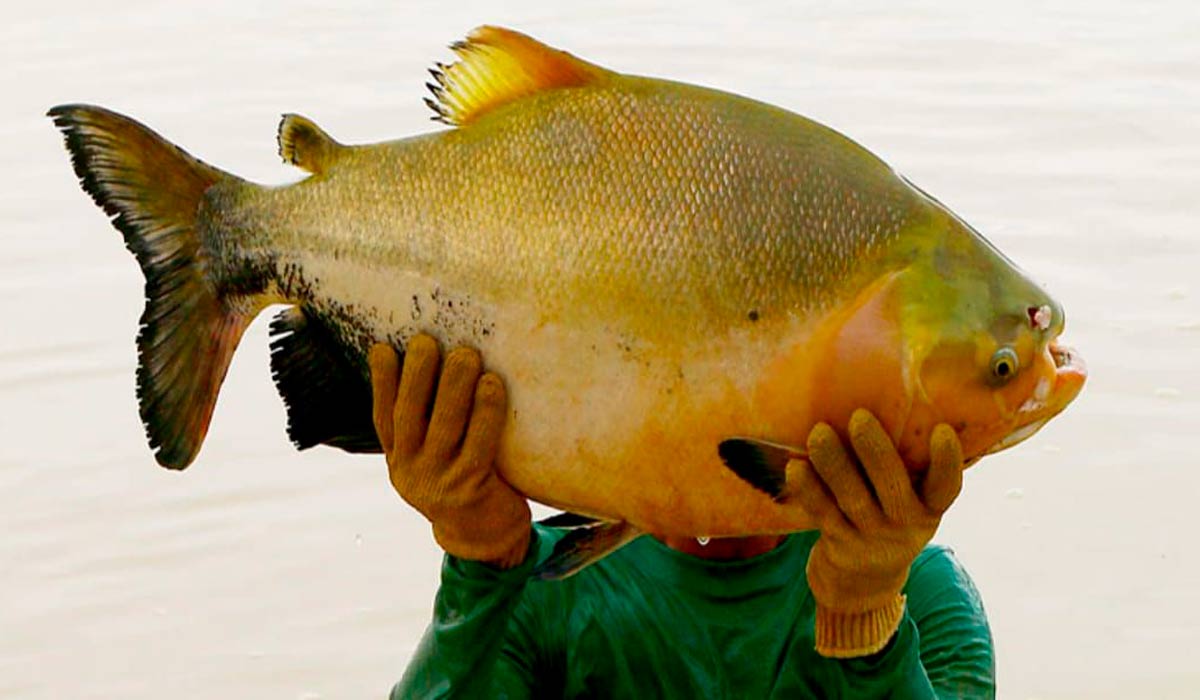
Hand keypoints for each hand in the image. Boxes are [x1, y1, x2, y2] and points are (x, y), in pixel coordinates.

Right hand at [369, 335, 530, 568]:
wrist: (486, 538)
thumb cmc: (467, 483)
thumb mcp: (437, 458)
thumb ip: (431, 425)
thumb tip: (442, 366)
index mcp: (400, 460)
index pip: (383, 417)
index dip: (381, 382)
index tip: (382, 348)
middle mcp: (411, 471)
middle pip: (409, 416)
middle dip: (416, 375)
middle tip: (425, 340)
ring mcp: (438, 482)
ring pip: (443, 426)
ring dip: (453, 386)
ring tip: (465, 353)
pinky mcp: (470, 491)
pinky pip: (478, 444)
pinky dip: (485, 412)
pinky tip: (492, 384)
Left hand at [785, 409, 963, 657]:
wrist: (863, 583)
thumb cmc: (889, 517)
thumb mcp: (911, 501)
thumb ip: (908, 465)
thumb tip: (891, 396)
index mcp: (929, 507)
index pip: (946, 487)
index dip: (947, 461)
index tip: (942, 430)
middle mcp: (905, 524)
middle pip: (892, 486)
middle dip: (876, 452)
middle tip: (859, 417)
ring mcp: (870, 537)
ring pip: (852, 498)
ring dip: (834, 464)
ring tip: (818, 433)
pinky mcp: (839, 543)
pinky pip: (822, 513)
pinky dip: (808, 490)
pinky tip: (795, 466)